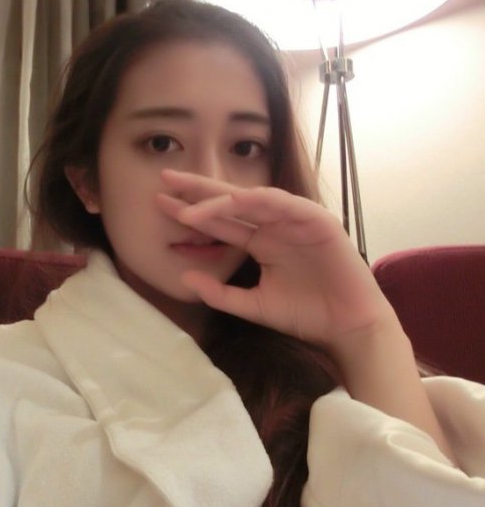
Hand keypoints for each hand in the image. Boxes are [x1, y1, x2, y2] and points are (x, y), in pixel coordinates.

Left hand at [157, 169, 397, 356]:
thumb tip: (183, 276)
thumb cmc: (306, 314)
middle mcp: (274, 225)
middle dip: (198, 188)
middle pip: (230, 201)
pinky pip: (287, 204)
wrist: (347, 328)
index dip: (190, 211)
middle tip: (164, 178)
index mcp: (260, 240)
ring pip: (254, 199)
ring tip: (189, 204)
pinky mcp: (318, 220)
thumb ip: (220, 293)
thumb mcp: (253, 305)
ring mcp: (295, 220)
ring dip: (221, 199)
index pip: (219, 220)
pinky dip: (262, 200)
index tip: (158, 203)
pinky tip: (237, 199)